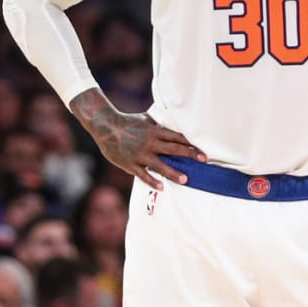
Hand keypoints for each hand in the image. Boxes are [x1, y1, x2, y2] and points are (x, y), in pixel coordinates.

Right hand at [73, 93, 204, 189]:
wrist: (105, 126)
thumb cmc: (127, 122)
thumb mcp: (145, 119)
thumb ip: (159, 124)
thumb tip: (173, 125)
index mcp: (154, 131)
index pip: (177, 137)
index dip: (191, 144)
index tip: (202, 152)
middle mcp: (149, 142)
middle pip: (173, 149)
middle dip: (189, 155)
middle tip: (203, 161)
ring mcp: (140, 154)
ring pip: (160, 165)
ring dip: (173, 172)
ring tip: (185, 179)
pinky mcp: (130, 164)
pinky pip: (143, 174)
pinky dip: (152, 181)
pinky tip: (162, 187)